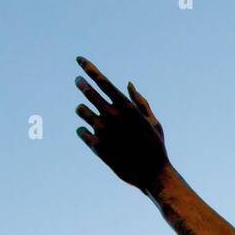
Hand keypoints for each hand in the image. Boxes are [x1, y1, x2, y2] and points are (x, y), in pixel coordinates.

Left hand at [75, 57, 169, 191]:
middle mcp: (112, 116)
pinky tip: (91, 134)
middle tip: (79, 81)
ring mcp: (102, 131)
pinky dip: (84, 131)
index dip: (89, 68)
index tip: (79, 60)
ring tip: (87, 113)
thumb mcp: (153, 122)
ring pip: (80, 110)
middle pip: (88, 91)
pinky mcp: (96, 146)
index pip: (102, 80)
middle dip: (81, 84)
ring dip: (82, 109)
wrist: (152, 174)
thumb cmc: (155, 147)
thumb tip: (128, 84)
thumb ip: (140, 102)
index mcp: (126, 107)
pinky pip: (80, 131)